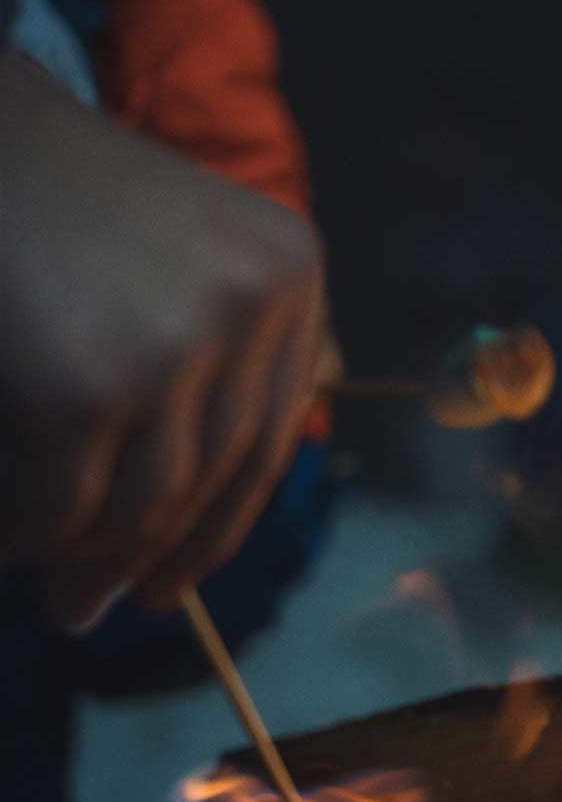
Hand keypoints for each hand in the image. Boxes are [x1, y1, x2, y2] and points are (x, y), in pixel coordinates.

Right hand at [0, 51, 325, 627]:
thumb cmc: (60, 196)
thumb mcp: (187, 255)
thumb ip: (223, 358)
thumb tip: (205, 519)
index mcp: (294, 269)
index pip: (272, 429)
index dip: (227, 516)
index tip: (183, 568)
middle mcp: (257, 304)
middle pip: (221, 474)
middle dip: (163, 556)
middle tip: (111, 605)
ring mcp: (179, 346)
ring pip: (155, 503)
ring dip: (100, 561)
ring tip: (62, 592)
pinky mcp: (91, 388)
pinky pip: (73, 503)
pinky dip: (39, 537)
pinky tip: (13, 546)